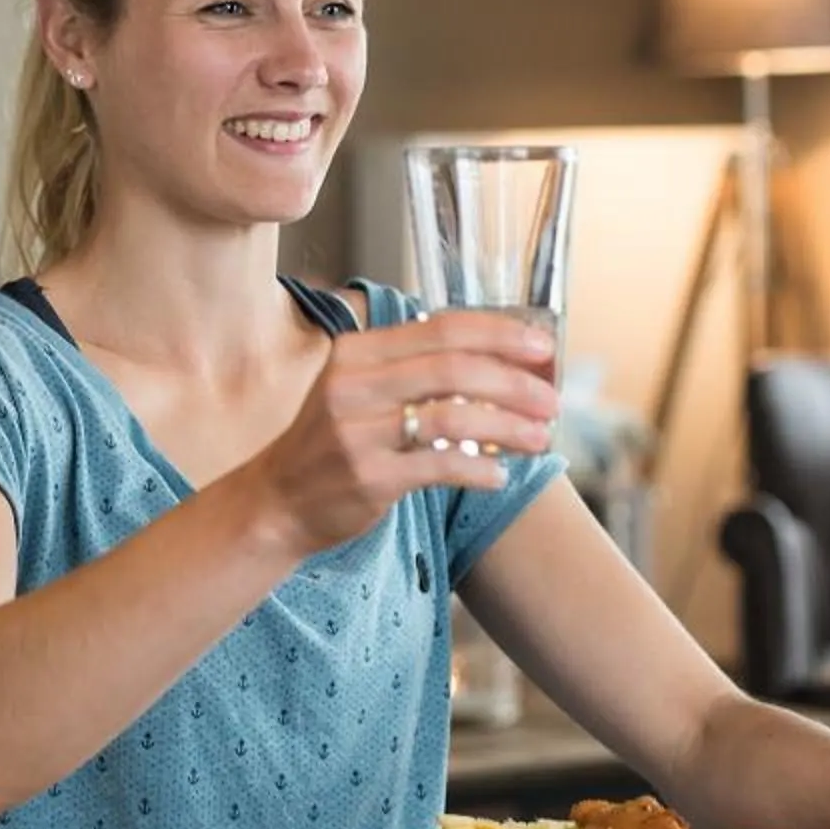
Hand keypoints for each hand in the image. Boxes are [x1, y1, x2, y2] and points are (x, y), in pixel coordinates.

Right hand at [242, 310, 559, 554]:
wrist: (277, 500)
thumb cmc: (331, 441)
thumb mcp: (358, 389)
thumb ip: (414, 369)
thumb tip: (497, 361)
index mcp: (357, 352)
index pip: (440, 328)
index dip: (499, 333)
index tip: (541, 345)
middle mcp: (353, 386)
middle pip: (452, 369)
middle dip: (513, 382)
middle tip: (552, 399)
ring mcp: (358, 433)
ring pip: (453, 419)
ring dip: (507, 427)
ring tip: (540, 439)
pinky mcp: (368, 478)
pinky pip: (440, 467)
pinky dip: (479, 470)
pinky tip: (499, 475)